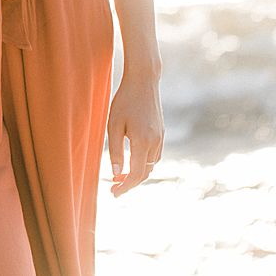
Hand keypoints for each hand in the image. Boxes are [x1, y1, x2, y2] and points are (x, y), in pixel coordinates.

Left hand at [107, 68, 163, 196]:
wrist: (144, 81)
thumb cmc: (124, 101)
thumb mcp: (113, 124)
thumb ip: (115, 150)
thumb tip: (116, 173)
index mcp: (142, 142)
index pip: (135, 174)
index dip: (125, 187)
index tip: (114, 194)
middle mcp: (155, 143)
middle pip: (144, 173)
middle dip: (130, 183)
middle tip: (114, 189)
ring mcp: (161, 138)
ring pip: (150, 165)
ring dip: (137, 174)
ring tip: (120, 176)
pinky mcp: (161, 133)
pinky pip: (154, 156)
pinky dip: (143, 163)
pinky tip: (132, 161)